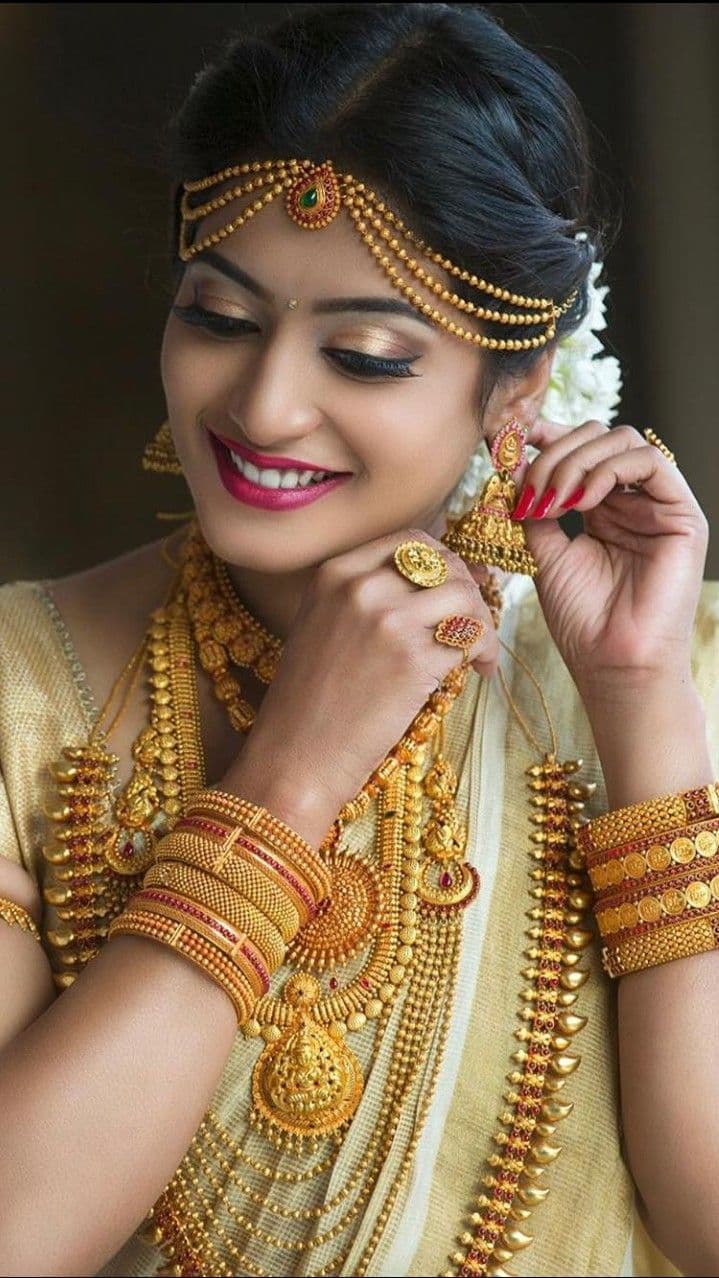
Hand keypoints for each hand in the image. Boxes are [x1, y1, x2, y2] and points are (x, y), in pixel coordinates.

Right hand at [225, 528, 497, 820]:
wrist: (295, 757)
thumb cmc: (308, 703)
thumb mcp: (320, 626)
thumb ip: (363, 598)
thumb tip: (433, 585)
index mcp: (334, 573)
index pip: (410, 542)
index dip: (443, 561)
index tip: (454, 585)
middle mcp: (360, 587)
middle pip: (443, 564)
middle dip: (468, 589)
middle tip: (473, 620)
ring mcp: (388, 620)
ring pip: (464, 596)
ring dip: (481, 621)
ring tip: (476, 652)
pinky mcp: (414, 658)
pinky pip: (472, 635)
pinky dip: (485, 650)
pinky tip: (478, 669)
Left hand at [510, 418, 708, 702]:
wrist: (613, 664)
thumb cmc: (582, 620)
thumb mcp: (545, 553)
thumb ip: (534, 506)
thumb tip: (515, 463)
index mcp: (602, 507)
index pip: (579, 450)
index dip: (547, 437)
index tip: (511, 440)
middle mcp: (633, 501)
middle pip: (599, 437)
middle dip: (555, 453)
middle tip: (529, 488)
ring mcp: (659, 505)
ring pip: (622, 441)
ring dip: (577, 461)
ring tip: (552, 501)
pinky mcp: (683, 515)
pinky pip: (649, 461)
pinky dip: (607, 471)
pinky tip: (580, 503)